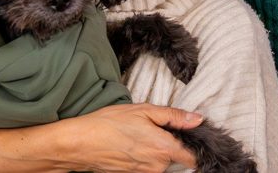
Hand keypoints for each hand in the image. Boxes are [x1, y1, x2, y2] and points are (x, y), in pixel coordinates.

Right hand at [67, 103, 203, 172]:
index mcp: (163, 148)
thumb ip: (174, 116)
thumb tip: (198, 119)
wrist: (80, 143)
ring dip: (158, 151)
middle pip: (177, 159)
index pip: (193, 158)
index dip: (196, 148)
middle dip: (172, 145)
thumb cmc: (110, 123)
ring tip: (140, 135)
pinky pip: (148, 168)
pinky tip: (133, 145)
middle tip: (157, 128)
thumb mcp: (144, 110)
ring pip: (162, 164)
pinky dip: (146, 157)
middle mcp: (156, 167)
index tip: (193, 138)